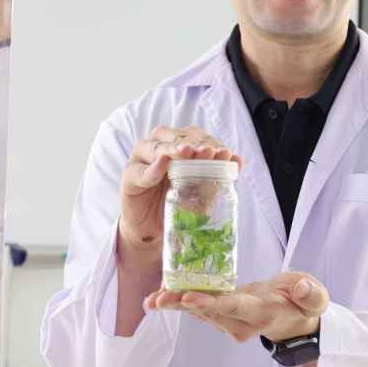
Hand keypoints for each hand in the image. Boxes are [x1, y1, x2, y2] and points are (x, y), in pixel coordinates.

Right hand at [118, 126, 241, 256]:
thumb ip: (215, 176)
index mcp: (179, 146)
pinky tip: (163, 165)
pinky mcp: (129, 176)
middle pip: (177, 136)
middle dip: (195, 143)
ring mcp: (142, 159)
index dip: (212, 142)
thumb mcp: (200, 191)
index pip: (197, 137)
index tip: (227, 153)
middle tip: (209, 152)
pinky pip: (141, 170)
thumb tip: (238, 160)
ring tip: (188, 152)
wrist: (153, 230)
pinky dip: (152, 168)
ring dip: (174, 148)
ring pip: (158, 146)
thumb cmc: (178, 205)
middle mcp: (159, 146)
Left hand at [145, 272, 328, 343]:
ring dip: (175, 304)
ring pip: (199, 312)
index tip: (189, 298)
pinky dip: (179, 301)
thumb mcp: (316, 298)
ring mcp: (230, 322)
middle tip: (158, 299)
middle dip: (183, 304)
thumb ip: (311, 294)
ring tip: (151, 299)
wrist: (294, 318)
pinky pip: (199, 308)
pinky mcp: (222, 315)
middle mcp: (242, 322)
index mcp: (263, 313)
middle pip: (209, 312)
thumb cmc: (304, 302)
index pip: (234, 307)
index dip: (212, 303)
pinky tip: (159, 295)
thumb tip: (301, 288)